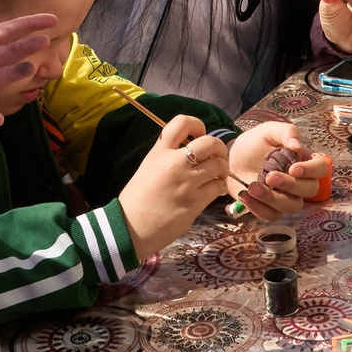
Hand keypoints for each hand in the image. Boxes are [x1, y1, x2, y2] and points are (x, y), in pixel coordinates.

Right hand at [117, 112, 234, 255]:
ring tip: (216, 176)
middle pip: (209, 143)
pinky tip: (213, 191)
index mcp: (159, 152)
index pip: (181, 122)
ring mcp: (186, 182)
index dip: (197, 124)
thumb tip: (190, 151)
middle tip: (217, 157)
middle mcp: (173, 163)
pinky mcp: (194, 202)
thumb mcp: (148, 168)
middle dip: (219, 148)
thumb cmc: (137, 201)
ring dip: (222, 170)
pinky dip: (219, 187)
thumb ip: (167, 156)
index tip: (200, 135)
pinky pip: (218, 187)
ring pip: (219, 165)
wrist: (130, 228)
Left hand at [228, 120, 326, 219]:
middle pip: (310, 190)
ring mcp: (286, 197)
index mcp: (304, 161)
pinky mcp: (271, 208)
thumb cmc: (254, 143)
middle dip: (290, 185)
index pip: (320, 167)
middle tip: (270, 176)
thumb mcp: (269, 131)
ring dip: (272, 199)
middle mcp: (300, 181)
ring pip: (291, 206)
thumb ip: (286, 132)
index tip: (293, 168)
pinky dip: (258, 208)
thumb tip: (297, 145)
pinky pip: (272, 215)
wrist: (232, 157)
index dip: (311, 170)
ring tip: (252, 187)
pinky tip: (245, 195)